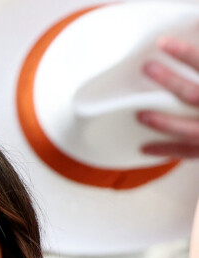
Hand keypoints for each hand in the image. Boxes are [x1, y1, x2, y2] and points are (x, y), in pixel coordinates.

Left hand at [138, 36, 198, 157]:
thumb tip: (194, 29)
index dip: (184, 53)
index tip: (162, 42)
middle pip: (192, 94)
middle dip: (168, 81)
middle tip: (146, 67)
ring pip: (187, 128)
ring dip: (162, 122)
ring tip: (140, 115)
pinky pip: (186, 151)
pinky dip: (165, 150)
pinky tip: (144, 147)